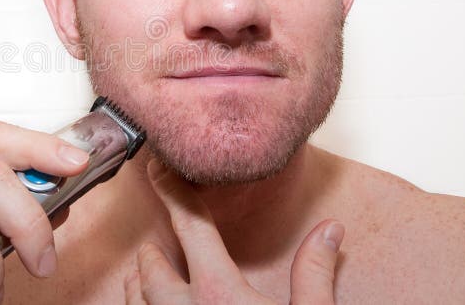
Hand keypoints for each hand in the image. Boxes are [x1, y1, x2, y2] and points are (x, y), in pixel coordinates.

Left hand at [125, 159, 344, 304]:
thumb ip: (315, 275)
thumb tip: (331, 230)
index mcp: (220, 293)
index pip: (190, 225)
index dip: (172, 191)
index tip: (158, 171)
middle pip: (152, 262)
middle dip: (158, 249)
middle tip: (167, 244)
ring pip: (133, 295)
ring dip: (140, 280)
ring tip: (151, 272)